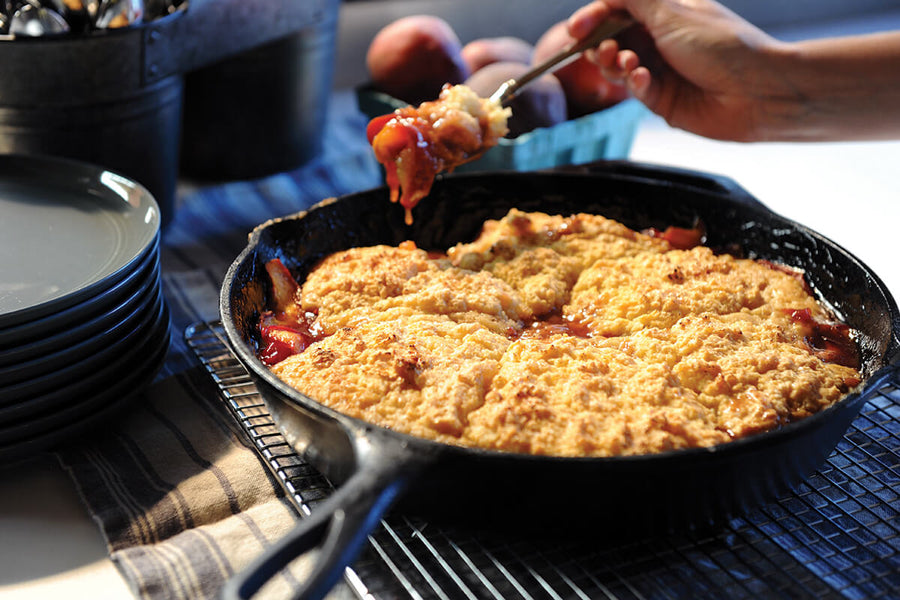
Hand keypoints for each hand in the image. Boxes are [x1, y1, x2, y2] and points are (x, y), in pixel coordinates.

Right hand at [567, 0, 782, 140]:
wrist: (758, 92)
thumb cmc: (724, 47)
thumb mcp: (673, 12)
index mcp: (665, 12)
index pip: (617, 10)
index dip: (594, 16)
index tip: (578, 28)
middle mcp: (661, 40)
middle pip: (611, 40)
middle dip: (601, 45)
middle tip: (605, 51)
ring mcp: (661, 71)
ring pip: (618, 68)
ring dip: (616, 65)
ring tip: (629, 65)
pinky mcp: (662, 100)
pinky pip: (636, 90)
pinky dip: (635, 84)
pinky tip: (644, 80)